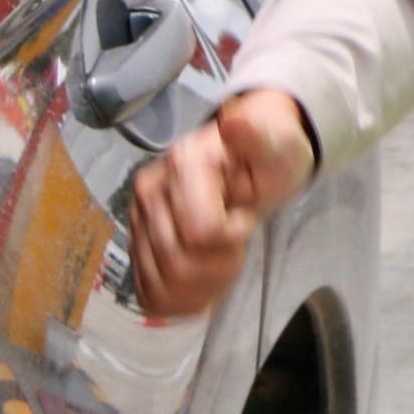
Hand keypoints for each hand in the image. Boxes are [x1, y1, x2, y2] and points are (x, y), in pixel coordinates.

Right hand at [132, 88, 317, 319]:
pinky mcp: (136, 243)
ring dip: (205, 280)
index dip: (233, 235)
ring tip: (223, 251)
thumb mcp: (277, 148)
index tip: (245, 216)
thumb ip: (257, 139)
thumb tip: (235, 119)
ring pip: (165, 283)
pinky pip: (152, 292)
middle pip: (180, 263)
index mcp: (181, 163)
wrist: (252, 163)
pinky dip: (185, 294)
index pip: (201, 232)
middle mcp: (149, 190)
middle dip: (221, 262)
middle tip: (237, 236)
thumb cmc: (268, 157)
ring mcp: (137, 219)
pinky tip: (205, 272)